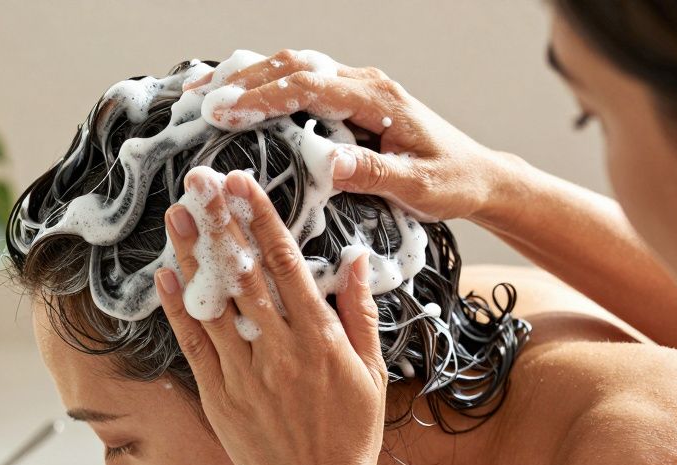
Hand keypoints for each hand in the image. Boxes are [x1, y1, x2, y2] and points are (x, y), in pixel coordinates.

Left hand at [154, 168, 387, 464]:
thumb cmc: (351, 436)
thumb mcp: (370, 371)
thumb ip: (360, 312)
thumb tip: (356, 258)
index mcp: (318, 337)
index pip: (284, 264)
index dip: (261, 220)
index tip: (242, 185)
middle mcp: (278, 350)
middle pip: (243, 274)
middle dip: (220, 224)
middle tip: (198, 183)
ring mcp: (244, 373)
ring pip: (213, 303)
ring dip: (193, 257)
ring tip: (176, 215)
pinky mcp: (219, 397)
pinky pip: (193, 345)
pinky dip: (178, 310)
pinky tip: (164, 277)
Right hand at [190, 49, 511, 222]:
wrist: (478, 174)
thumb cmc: (451, 182)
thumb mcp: (419, 186)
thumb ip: (375, 173)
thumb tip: (330, 162)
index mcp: (377, 99)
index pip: (310, 87)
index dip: (263, 97)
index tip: (224, 111)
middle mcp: (363, 84)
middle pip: (293, 66)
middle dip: (242, 81)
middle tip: (198, 101)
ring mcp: (354, 88)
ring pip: (292, 67)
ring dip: (246, 78)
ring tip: (201, 94)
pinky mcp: (346, 99)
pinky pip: (298, 82)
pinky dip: (261, 86)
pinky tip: (233, 98)